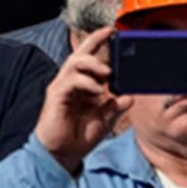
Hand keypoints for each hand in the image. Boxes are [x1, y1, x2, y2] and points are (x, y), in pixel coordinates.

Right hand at [33, 27, 130, 173]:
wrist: (62, 155)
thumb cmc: (78, 137)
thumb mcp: (104, 121)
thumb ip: (115, 108)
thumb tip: (130, 97)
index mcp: (81, 85)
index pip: (89, 58)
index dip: (98, 42)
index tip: (113, 32)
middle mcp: (70, 82)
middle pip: (80, 54)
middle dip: (94, 41)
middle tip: (111, 36)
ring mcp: (62, 88)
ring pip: (74, 63)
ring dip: (93, 64)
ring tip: (108, 72)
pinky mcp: (56, 96)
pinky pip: (70, 81)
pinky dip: (86, 82)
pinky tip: (97, 90)